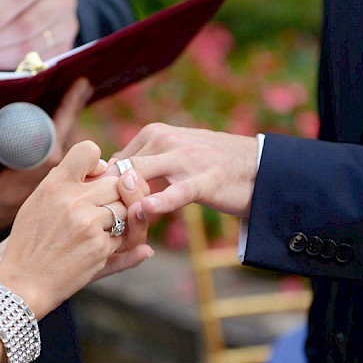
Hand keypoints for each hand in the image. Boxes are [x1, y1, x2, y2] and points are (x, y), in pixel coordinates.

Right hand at [0, 79, 91, 258]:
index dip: (63, 119)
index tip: (75, 91)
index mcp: (17, 186)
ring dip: (68, 128)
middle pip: (63, 151)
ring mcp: (37, 193)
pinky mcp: (36, 192)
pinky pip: (54, 166)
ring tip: (77, 97)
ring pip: (62, 159)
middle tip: (82, 87)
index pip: (49, 149)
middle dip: (71, 117)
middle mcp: (34, 190)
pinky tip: (63, 122)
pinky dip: (59, 141)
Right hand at [0, 141, 150, 315]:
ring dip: (118, 220)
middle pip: (117, 182)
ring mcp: (88, 224)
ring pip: (125, 208)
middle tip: (100, 211)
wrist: (23, 283)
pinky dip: (114, 243)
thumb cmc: (30, 242)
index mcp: (55, 185)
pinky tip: (92, 249)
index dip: (99, 163)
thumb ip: (67, 183)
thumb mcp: (37, 204)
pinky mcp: (100, 247)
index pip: (89, 151)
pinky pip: (123, 236)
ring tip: (96, 230)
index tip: (95, 177)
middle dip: (114, 196)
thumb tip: (107, 167)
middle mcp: (73, 200)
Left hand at [110, 123, 259, 218]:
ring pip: (141, 178)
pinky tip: (145, 210)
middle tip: (104, 228)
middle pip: (121, 171)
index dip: (105, 191)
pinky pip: (177, 192)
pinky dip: (159, 201)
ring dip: (125, 204)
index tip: (104, 215)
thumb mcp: (172, 153)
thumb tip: (112, 171)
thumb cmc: (210, 163)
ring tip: (116, 228)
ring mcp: (185, 160)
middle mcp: (164, 141)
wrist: (258, 166)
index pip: (114, 163)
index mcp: (153, 134)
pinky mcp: (205, 181)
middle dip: (109, 200)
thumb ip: (144, 161)